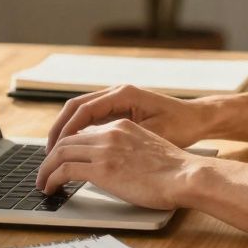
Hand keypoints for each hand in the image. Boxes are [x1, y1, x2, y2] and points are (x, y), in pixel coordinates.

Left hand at [36, 119, 202, 209]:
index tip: (61, 159)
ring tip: (42, 183)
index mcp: (122, 126)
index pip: (84, 131)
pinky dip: (51, 178)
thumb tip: (117, 166)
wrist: (185, 175)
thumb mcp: (148, 148)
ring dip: (46, 169)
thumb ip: (128, 149)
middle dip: (50, 157)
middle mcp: (110, 133)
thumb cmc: (175, 170)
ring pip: (60, 153)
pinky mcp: (102, 168)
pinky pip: (64, 170)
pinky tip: (50, 188)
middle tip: (44, 172)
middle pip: (67, 139)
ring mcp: (105, 149)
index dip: (67, 146)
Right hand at [45, 84, 211, 151]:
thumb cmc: (181, 127)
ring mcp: (118, 99)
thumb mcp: (152, 135)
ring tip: (55, 154)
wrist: (199, 119)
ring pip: (81, 112)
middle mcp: (117, 92)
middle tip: (48, 155)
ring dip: (66, 131)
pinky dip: (79, 132)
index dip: (65, 131)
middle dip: (59, 131)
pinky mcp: (120, 108)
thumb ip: (123, 140)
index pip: (83, 110)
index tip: (55, 151)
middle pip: (75, 107)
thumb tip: (94, 151)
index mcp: (123, 94)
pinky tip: (74, 150)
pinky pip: (92, 118)